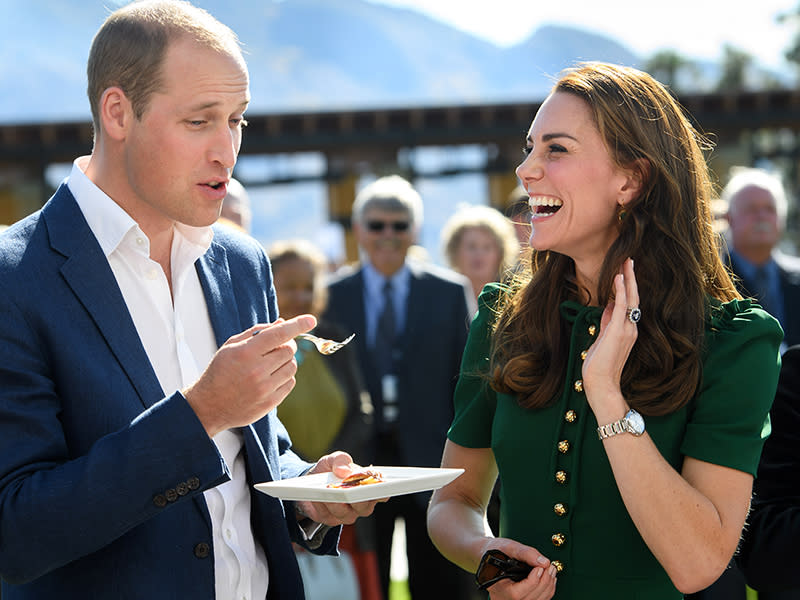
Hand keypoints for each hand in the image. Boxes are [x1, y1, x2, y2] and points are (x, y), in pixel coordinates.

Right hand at [183, 315, 315, 436]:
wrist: (209, 406)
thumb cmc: (220, 371)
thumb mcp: (231, 346)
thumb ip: (257, 332)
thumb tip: (282, 322)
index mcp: (246, 353)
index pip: (278, 334)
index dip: (297, 325)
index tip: (311, 320)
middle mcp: (257, 371)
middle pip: (289, 350)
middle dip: (287, 345)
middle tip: (276, 347)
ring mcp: (264, 389)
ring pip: (292, 366)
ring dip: (286, 362)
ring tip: (270, 364)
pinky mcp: (270, 403)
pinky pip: (290, 383)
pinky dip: (285, 377)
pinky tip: (270, 378)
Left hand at [295, 452, 386, 525]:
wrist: (310, 482)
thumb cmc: (331, 470)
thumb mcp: (334, 459)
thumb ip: (341, 460)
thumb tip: (344, 471)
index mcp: (368, 486)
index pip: (383, 494)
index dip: (383, 493)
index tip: (377, 487)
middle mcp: (361, 503)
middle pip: (365, 507)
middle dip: (357, 499)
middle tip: (350, 490)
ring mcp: (347, 513)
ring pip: (347, 514)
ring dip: (337, 503)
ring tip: (329, 490)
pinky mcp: (331, 519)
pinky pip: (329, 516)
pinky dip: (324, 506)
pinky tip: (318, 496)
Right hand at [478, 538, 556, 599]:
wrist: (489, 556)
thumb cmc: (495, 552)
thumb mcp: (507, 547)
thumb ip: (525, 553)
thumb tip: (543, 562)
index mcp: (497, 588)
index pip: (517, 593)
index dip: (533, 581)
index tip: (541, 567)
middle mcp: (504, 599)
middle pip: (530, 599)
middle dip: (544, 582)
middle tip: (550, 566)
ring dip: (548, 586)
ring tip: (551, 570)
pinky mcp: (522, 599)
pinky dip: (547, 590)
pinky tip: (549, 578)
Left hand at [581, 258, 638, 417]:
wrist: (601, 384)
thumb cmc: (599, 366)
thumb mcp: (602, 339)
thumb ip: (606, 323)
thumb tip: (607, 306)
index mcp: (627, 330)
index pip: (629, 303)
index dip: (627, 286)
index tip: (623, 271)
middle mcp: (630, 328)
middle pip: (633, 297)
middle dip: (630, 278)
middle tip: (628, 259)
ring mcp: (626, 329)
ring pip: (630, 298)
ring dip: (627, 279)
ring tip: (626, 262)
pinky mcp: (618, 331)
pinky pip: (622, 306)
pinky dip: (621, 291)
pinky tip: (618, 278)